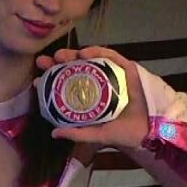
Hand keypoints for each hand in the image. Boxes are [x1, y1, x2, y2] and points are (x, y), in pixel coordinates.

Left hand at [34, 46, 148, 148]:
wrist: (149, 132)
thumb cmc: (124, 133)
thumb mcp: (96, 134)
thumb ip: (77, 133)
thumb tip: (53, 133)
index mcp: (89, 98)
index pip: (67, 85)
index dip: (51, 81)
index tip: (37, 80)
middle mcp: (99, 83)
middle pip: (75, 69)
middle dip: (58, 63)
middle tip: (43, 62)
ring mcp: (112, 74)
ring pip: (90, 60)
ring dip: (73, 55)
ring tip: (60, 56)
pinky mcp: (126, 69)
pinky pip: (111, 57)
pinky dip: (98, 52)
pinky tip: (84, 53)